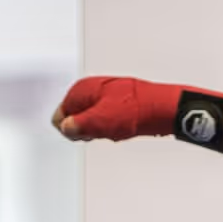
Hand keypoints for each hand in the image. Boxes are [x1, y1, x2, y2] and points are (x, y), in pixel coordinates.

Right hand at [52, 77, 222, 150]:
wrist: (162, 108)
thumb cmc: (134, 110)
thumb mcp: (99, 121)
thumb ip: (76, 126)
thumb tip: (65, 128)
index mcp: (82, 88)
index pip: (60, 116)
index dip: (71, 129)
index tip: (86, 132)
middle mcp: (91, 89)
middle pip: (75, 119)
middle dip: (86, 129)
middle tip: (103, 130)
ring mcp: (104, 96)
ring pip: (91, 121)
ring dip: (100, 130)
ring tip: (115, 128)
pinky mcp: (116, 104)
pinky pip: (105, 121)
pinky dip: (111, 128)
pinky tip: (122, 128)